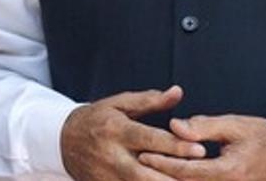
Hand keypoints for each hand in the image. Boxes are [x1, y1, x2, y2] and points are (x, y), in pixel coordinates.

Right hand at [60, 85, 205, 180]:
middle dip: (176, 176)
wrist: (63, 141)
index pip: (151, 140)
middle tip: (203, 174)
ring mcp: (108, 176)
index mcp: (117, 130)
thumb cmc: (97, 119)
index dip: (177, 146)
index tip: (201, 149)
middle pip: (148, 174)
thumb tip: (178, 92)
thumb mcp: (119, 104)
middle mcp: (112, 156)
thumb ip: (149, 100)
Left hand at [138, 115, 265, 180]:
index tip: (143, 154)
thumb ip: (204, 126)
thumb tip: (174, 125)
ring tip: (145, 173)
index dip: (164, 163)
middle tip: (135, 166)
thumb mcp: (234, 125)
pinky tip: (169, 177)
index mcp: (232, 171)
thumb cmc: (263, 137)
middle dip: (161, 177)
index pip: (189, 170)